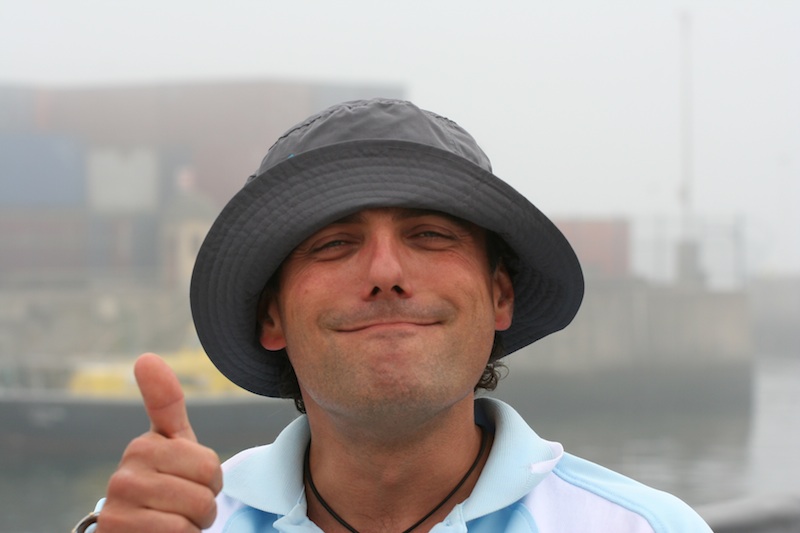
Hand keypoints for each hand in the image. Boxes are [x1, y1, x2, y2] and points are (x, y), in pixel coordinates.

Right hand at [97, 353, 222, 531]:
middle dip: (205, 503)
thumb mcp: (171, 444)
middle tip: (183, 507)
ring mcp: (119, 505)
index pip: (208, 464)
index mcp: (143, 446)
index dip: (211, 480)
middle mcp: (125, 473)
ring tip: (173, 522)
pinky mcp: (117, 532)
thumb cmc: (162, 484)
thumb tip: (145, 357)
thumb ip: (166, 402)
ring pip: (194, 514)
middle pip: (205, 488)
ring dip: (194, 525)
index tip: (190, 481)